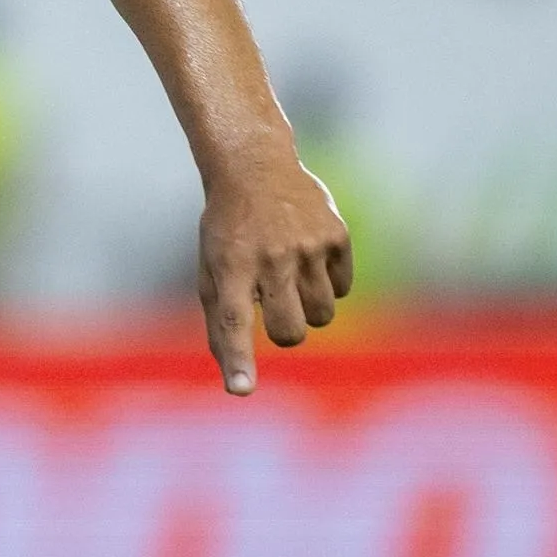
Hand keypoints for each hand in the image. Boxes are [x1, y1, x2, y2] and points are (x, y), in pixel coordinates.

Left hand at [197, 154, 354, 395]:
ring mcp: (307, 244)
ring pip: (323, 315)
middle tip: (275, 303)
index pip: (233, 321)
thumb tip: (239, 384)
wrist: (255, 167)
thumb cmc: (229, 232)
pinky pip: (344, 287)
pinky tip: (309, 255)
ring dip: (309, 307)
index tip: (242, 388)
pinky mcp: (336, 234)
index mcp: (230, 266)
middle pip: (290, 331)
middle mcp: (269, 256)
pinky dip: (330, 282)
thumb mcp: (212, 270)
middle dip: (285, 330)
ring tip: (292, 276)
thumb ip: (222, 324)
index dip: (239, 359)